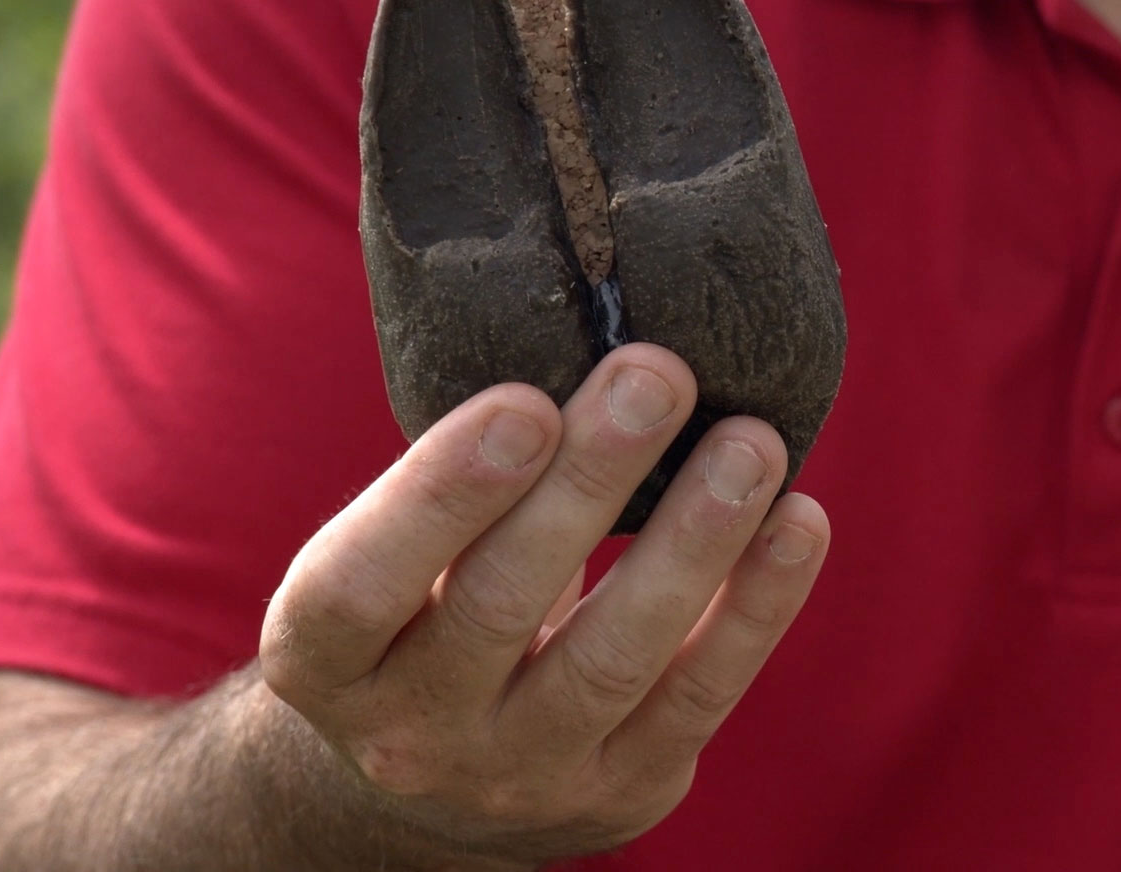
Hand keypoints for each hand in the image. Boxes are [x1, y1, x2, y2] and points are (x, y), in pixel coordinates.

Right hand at [259, 343, 828, 866]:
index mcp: (321, 661)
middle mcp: (411, 734)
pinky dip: (756, 607)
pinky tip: (798, 522)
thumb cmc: (423, 617)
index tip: (525, 402)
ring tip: (752, 444)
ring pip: (614, 660)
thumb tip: (587, 326)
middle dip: (590, 481)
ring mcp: (520, 778)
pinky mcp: (622, 795)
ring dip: (694, 541)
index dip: (439, 495)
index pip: (357, 584)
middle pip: (499, 606)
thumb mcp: (393, 561)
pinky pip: (700, 698)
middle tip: (658, 374)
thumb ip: (464, 480)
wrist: (440, 788)